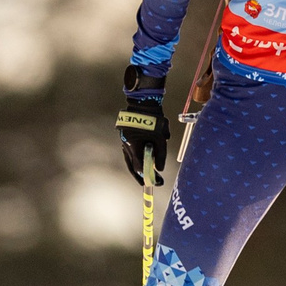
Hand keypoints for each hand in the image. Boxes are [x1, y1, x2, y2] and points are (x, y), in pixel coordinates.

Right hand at [117, 71, 168, 185]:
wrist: (143, 102)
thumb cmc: (154, 119)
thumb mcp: (161, 138)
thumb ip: (161, 154)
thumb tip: (160, 169)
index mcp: (134, 146)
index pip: (140, 167)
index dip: (148, 176)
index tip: (158, 182)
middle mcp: (126, 145)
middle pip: (132, 166)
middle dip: (141, 176)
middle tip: (148, 184)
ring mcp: (125, 141)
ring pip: (130, 159)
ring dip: (138, 167)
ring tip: (145, 174)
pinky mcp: (126, 136)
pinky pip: (131, 151)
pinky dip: (137, 157)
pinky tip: (143, 159)